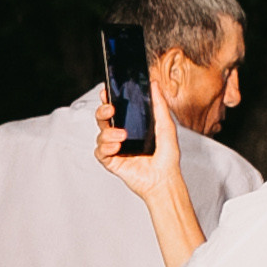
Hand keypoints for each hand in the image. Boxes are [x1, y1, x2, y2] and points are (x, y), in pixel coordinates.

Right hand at [94, 79, 184, 202]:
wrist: (164, 180)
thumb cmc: (167, 157)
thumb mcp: (166, 126)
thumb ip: (159, 105)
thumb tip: (155, 86)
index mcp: (133, 126)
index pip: (116, 109)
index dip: (108, 99)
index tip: (107, 91)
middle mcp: (121, 136)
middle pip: (103, 119)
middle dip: (102, 111)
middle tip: (110, 109)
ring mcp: (115, 148)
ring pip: (100, 134)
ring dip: (108, 133)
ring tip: (122, 136)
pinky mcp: (111, 161)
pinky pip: (100, 151)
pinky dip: (106, 147)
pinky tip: (116, 148)